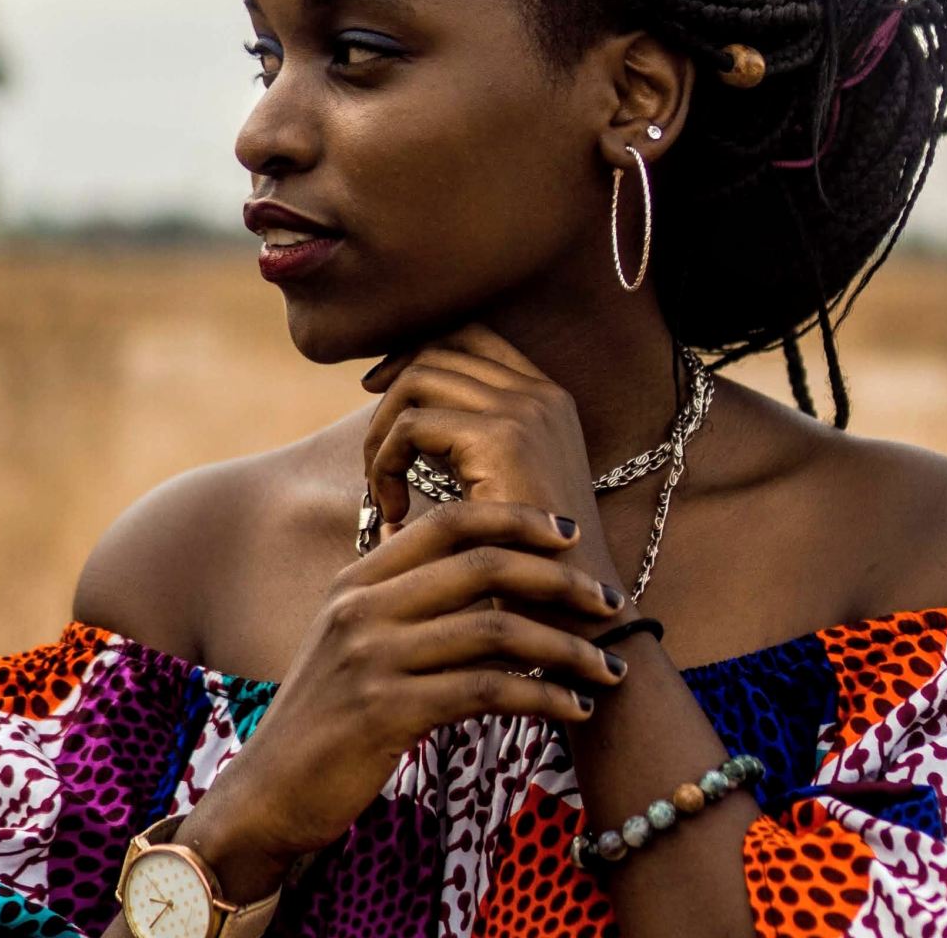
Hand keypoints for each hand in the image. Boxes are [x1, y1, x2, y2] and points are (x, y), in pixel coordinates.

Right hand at [212, 498, 628, 862]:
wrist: (266, 795)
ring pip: (496, 630)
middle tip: (611, 602)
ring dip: (566, 648)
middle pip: (483, 565)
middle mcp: (361, 607)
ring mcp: (371, 657)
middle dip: (560, 580)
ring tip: (608, 667)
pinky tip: (574, 709)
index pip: (451, 521)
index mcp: (359, 580)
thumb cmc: (327, 721)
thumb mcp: (354, 644)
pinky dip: (542, 697)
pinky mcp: (385, 712)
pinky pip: (486, 692)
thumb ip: (408, 604)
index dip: (517, 519)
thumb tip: (490, 573)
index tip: (570, 535)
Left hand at [356, 322, 622, 591]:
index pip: (470, 335)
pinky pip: (411, 424)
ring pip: (417, 379)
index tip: (377, 389)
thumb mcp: (499, 485)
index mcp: (548, 398)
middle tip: (371, 450)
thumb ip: (465, 439)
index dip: (416, 351)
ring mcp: (525, 410)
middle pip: (438, 348)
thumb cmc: (529, 564)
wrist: (575, 612)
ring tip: (381, 487)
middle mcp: (541, 393)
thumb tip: (400, 404)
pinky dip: (384, 463)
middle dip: (390, 389)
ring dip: (382, 432)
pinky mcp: (501, 438)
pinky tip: (392, 509)